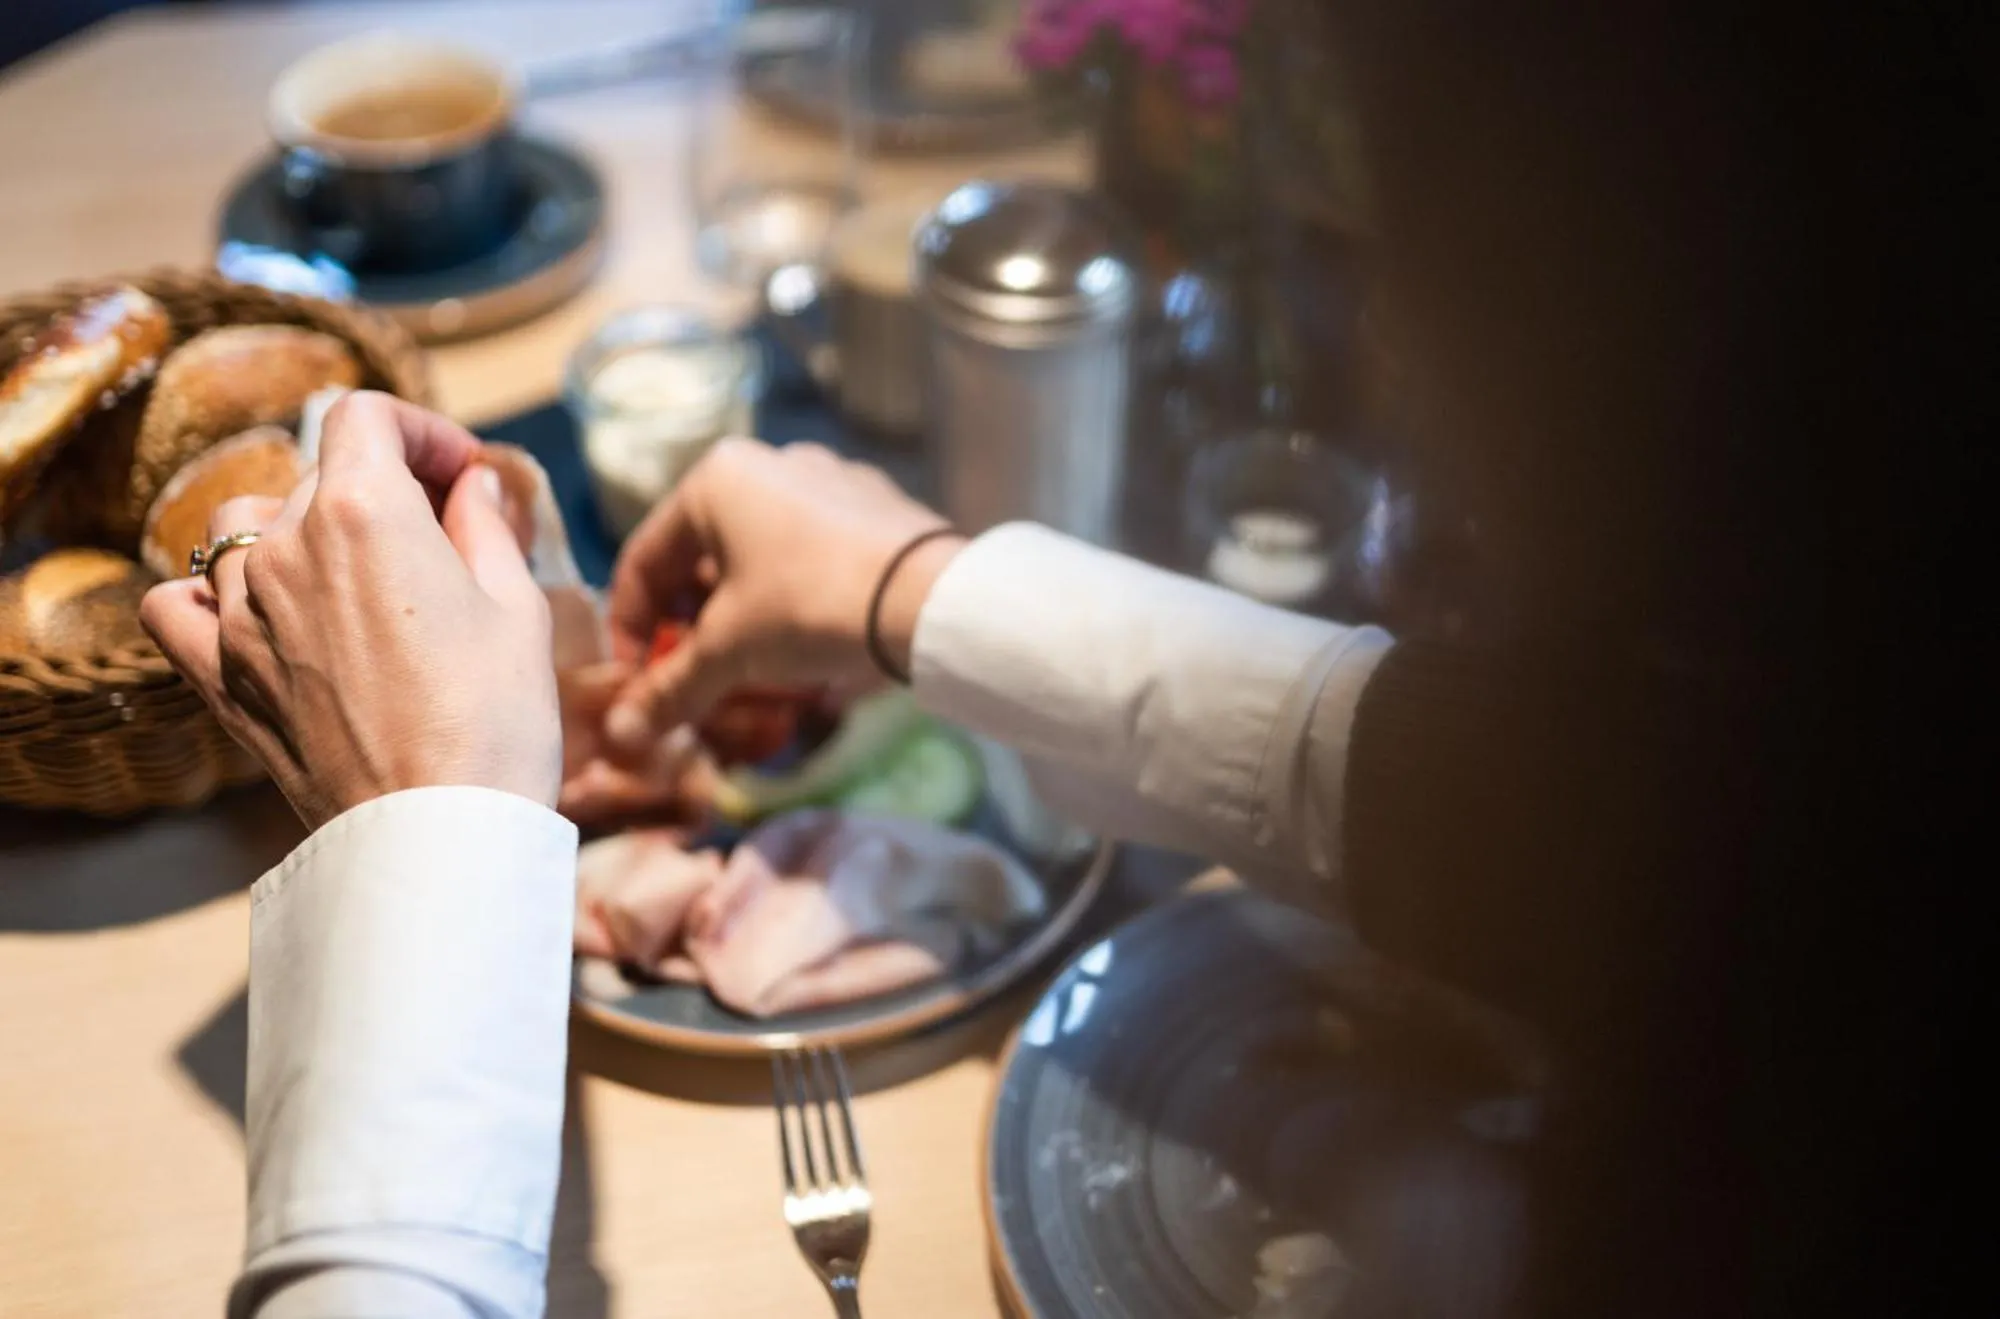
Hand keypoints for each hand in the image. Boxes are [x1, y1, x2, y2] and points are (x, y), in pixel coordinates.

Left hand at [140, 392, 560, 829]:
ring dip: (295, 532)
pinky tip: (251, 612)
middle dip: (382, 489)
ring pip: (243, 530)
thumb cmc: (495, 721)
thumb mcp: (518, 608)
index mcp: (365, 512)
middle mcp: (285, 547)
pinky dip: (203, 596)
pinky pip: (174, 606)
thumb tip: (472, 486)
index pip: (365, 417)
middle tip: (438, 540)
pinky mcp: (220, 676)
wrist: (438, 833)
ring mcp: (240, 613)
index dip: (420, 430)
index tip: (459, 472)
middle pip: (318, 475)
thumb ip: (487, 528)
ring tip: (350, 576)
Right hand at [603, 439, 961, 755]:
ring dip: (744, 619)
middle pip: (705, 557)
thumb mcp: (730, 652)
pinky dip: (795, 602)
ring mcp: (830, 481)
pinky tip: (809, 649)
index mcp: (716, 479)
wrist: (934, 598)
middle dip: (694, 627)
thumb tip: (623, 735)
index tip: (637, 684)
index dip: (630, 629)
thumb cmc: (809, 606)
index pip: (645, 559)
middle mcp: (770, 463)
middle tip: (696, 680)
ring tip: (751, 673)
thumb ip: (672, 688)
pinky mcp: (876, 508)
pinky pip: (813, 558)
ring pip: (761, 558)